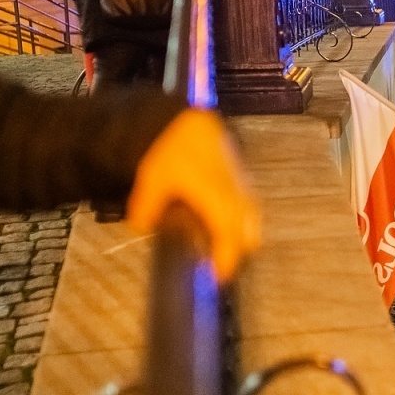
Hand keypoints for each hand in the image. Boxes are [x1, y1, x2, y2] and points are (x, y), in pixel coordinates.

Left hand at [127, 109, 260, 282]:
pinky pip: (252, 202)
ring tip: (225, 246)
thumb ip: (146, 206)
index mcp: (213, 192)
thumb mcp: (152, 178)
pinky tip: (227, 220)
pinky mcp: (243, 173)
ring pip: (254, 216)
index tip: (220, 276)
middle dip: (239, 250)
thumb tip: (140, 227)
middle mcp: (234, 188)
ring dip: (243, 234)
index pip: (228, 231)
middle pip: (249, 229)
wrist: (186, 118)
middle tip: (221, 264)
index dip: (228, 257)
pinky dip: (244, 217)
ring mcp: (242, 180)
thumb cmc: (171, 146)